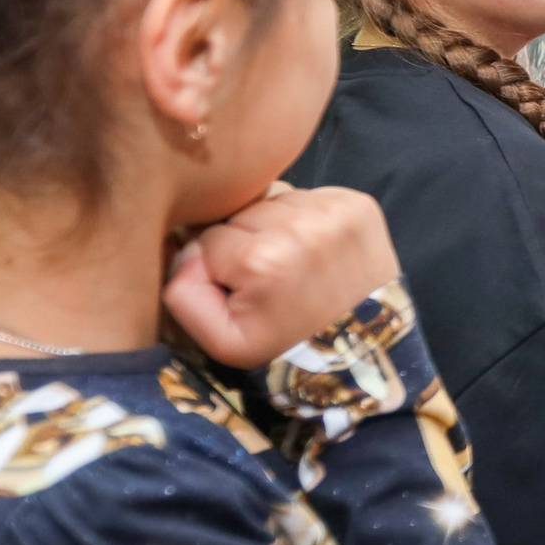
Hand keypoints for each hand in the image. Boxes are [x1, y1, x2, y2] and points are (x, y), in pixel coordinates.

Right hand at [163, 183, 401, 368]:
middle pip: (240, 214)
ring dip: (276, 228)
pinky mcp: (357, 203)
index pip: (207, 239)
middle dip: (246, 244)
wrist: (364, 348)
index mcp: (260, 259)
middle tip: (271, 281)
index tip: (243, 293)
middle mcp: (299, 226)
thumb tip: (179, 245)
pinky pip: (307, 196)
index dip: (218, 269)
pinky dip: (306, 219)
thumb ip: (183, 293)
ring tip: (294, 266)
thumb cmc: (289, 348)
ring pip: (273, 200)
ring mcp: (333, 211)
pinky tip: (317, 252)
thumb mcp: (223, 342)